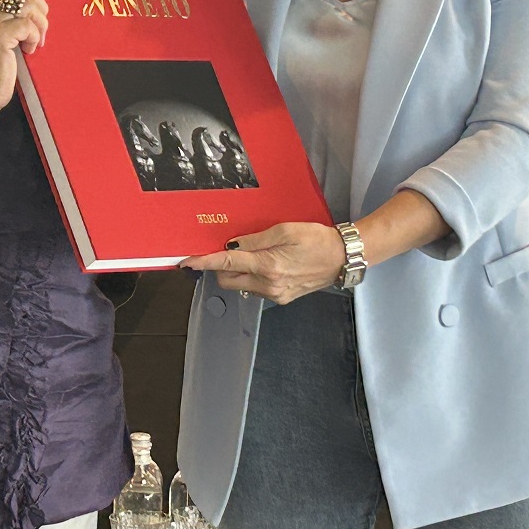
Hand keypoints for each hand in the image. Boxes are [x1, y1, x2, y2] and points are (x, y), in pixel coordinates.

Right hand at [0, 0, 48, 130]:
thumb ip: (7, 16)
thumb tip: (35, 5)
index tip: (33, 13)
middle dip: (39, 5)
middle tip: (39, 26)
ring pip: (27, 4)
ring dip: (39, 23)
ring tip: (35, 40)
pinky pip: (27, 26)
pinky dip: (34, 37)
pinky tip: (29, 50)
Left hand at [182, 221, 346, 304]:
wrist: (342, 258)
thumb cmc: (316, 239)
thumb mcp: (285, 230)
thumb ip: (255, 239)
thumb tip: (231, 245)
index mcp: (268, 265)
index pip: (226, 263)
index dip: (204, 262)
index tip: (187, 262)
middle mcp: (268, 284)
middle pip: (228, 280)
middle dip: (221, 267)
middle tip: (229, 250)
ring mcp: (275, 294)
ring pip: (241, 286)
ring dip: (239, 272)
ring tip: (256, 254)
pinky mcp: (281, 298)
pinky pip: (256, 289)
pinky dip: (253, 277)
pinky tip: (267, 264)